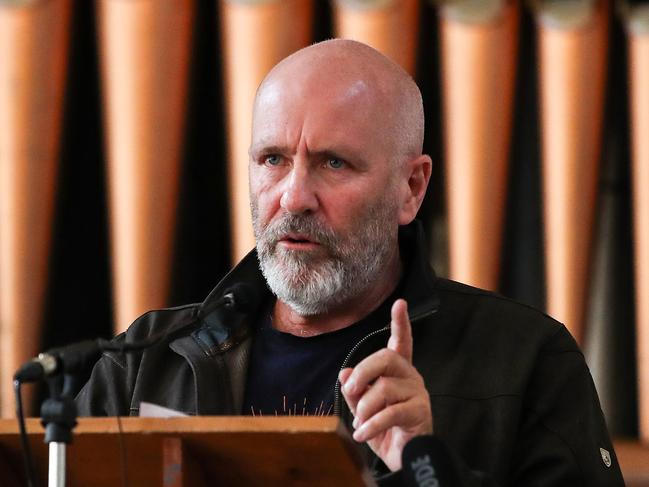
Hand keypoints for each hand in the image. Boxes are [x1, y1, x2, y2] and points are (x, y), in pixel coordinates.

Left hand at [339, 299, 432, 470]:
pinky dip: (370, 425)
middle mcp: (410, 376)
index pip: (400, 342)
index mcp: (397, 371)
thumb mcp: (362, 408)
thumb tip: (345, 372)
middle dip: (362, 372)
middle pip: (385, 358)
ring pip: (383, 388)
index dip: (400, 323)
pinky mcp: (419, 412)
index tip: (400, 303)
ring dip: (363, 408)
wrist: (403, 457)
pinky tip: (361, 434)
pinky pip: (389, 413)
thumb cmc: (384, 428)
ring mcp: (417, 393)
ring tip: (359, 423)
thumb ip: (354, 390)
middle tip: (350, 390)